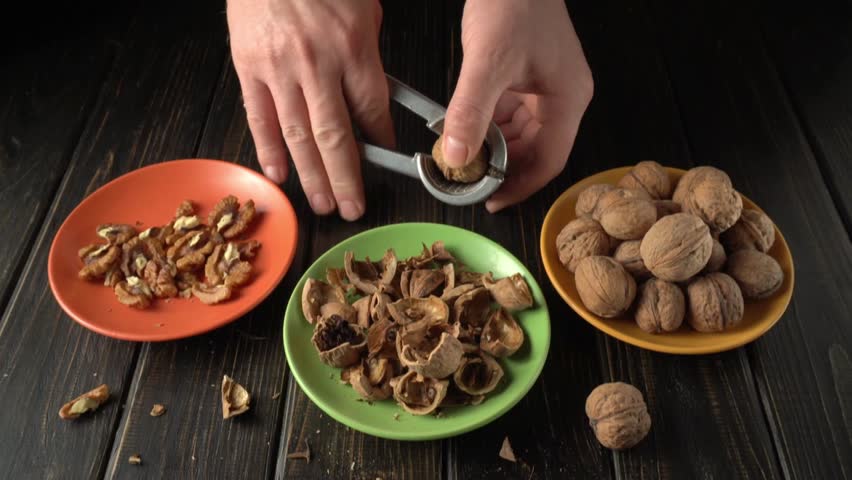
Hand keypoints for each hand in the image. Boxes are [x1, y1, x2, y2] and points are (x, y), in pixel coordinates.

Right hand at [227, 0, 393, 219]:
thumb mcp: (362, 10)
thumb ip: (367, 56)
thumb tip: (371, 100)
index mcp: (352, 47)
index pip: (372, 110)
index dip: (381, 141)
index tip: (386, 159)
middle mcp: (317, 65)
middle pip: (336, 137)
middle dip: (347, 179)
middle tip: (354, 207)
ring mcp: (279, 70)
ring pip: (298, 136)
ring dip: (312, 176)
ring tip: (323, 203)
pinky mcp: (248, 68)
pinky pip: (259, 118)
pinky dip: (269, 150)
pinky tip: (279, 175)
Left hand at [442, 0, 592, 212]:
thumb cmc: (513, 1)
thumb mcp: (487, 63)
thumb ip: (470, 112)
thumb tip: (456, 157)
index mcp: (567, 99)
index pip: (549, 161)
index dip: (519, 186)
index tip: (490, 201)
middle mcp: (561, 97)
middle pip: (534, 151)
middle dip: (501, 168)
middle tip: (468, 182)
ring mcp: (544, 88)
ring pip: (518, 135)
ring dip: (491, 148)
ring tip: (461, 158)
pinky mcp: (525, 78)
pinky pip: (507, 115)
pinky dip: (486, 126)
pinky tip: (464, 130)